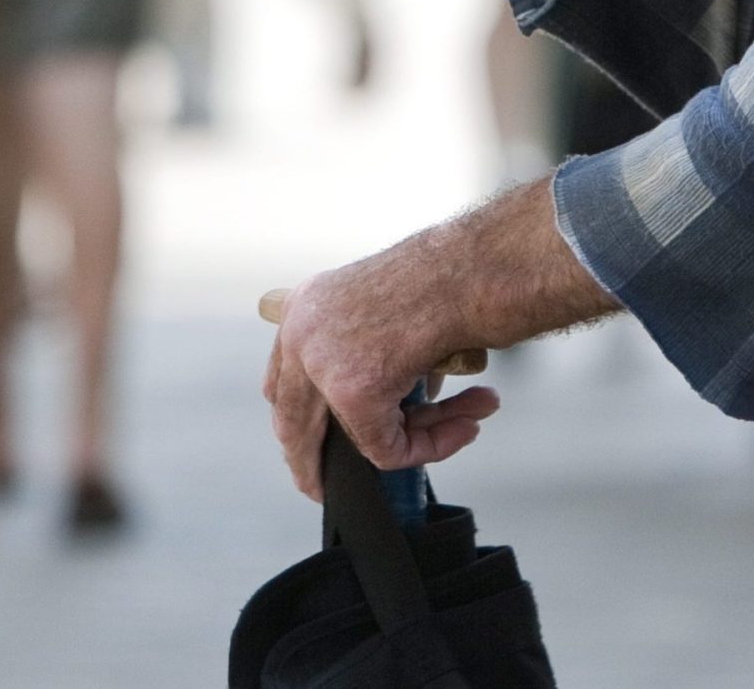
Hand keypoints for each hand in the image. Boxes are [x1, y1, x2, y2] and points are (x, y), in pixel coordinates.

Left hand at [261, 254, 502, 502]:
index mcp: (305, 308)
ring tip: (463, 429)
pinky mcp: (354, 394)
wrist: (470, 266)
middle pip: (292, 422)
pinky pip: (388, 449)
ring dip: (414, 442)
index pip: (283, 380)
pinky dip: (432, 445)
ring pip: (348, 441)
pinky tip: (469, 421)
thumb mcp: (393, 310)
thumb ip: (379, 356)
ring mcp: (323, 365)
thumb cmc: (448, 275)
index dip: (300, 419)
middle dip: (310, 461)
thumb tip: (398, 408)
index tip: (313, 446)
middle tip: (321, 486)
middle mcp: (302, 334)